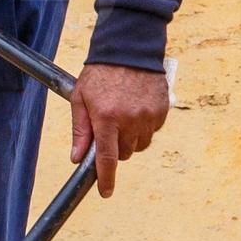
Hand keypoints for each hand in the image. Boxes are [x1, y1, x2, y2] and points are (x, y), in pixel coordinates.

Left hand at [69, 62, 168, 197]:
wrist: (129, 48)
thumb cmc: (100, 73)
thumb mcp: (80, 100)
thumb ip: (80, 131)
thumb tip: (78, 158)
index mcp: (107, 118)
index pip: (107, 158)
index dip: (106, 179)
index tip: (106, 192)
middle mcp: (131, 119)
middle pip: (124, 153)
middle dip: (116, 148)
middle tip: (110, 129)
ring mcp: (149, 115)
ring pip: (140, 144)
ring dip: (131, 139)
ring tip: (124, 117)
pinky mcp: (162, 109)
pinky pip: (153, 130)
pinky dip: (144, 127)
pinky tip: (137, 110)